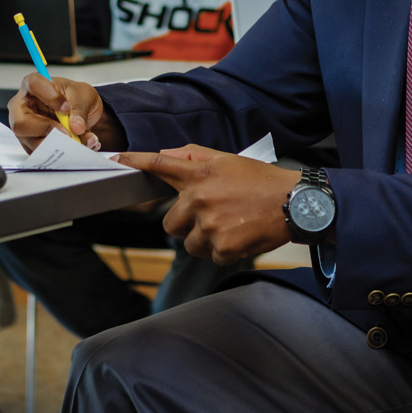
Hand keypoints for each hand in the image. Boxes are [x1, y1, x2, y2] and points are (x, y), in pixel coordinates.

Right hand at [7, 73, 127, 152]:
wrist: (80, 112)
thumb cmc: (75, 97)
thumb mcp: (84, 95)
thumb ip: (80, 108)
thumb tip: (76, 126)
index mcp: (33, 86)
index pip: (33, 85)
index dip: (50, 97)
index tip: (66, 107)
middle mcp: (23, 108)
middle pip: (21, 123)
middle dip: (46, 130)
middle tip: (67, 133)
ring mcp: (26, 129)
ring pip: (32, 142)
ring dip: (59, 145)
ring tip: (79, 140)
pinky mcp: (33, 145)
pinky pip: (44, 154)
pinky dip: (63, 153)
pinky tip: (78, 146)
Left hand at [118, 145, 301, 265]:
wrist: (295, 203)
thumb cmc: (261, 180)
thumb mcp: (228, 160)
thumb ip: (194, 157)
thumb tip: (166, 155)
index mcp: (199, 174)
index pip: (160, 165)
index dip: (135, 162)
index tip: (116, 160)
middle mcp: (200, 199)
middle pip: (170, 223)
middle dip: (187, 223)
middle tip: (214, 215)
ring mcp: (210, 225)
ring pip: (190, 244)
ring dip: (206, 239)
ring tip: (231, 225)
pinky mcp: (223, 247)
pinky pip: (211, 256)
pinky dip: (224, 251)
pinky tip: (241, 235)